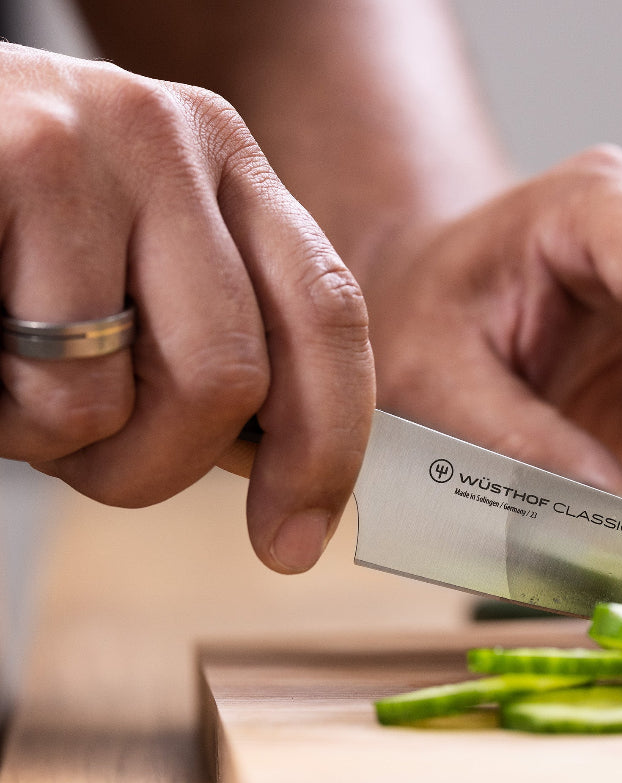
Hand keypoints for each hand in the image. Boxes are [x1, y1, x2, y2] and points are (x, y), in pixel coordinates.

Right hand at [0, 44, 374, 571]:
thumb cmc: (16, 234)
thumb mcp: (137, 264)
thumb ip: (216, 339)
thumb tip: (276, 462)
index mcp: (229, 166)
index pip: (328, 315)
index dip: (328, 447)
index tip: (295, 542)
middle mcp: (170, 140)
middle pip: (231, 375)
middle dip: (161, 464)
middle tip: (91, 458)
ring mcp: (78, 147)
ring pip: (114, 398)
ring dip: (58, 440)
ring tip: (8, 375)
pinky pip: (35, 382)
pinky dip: (0, 418)